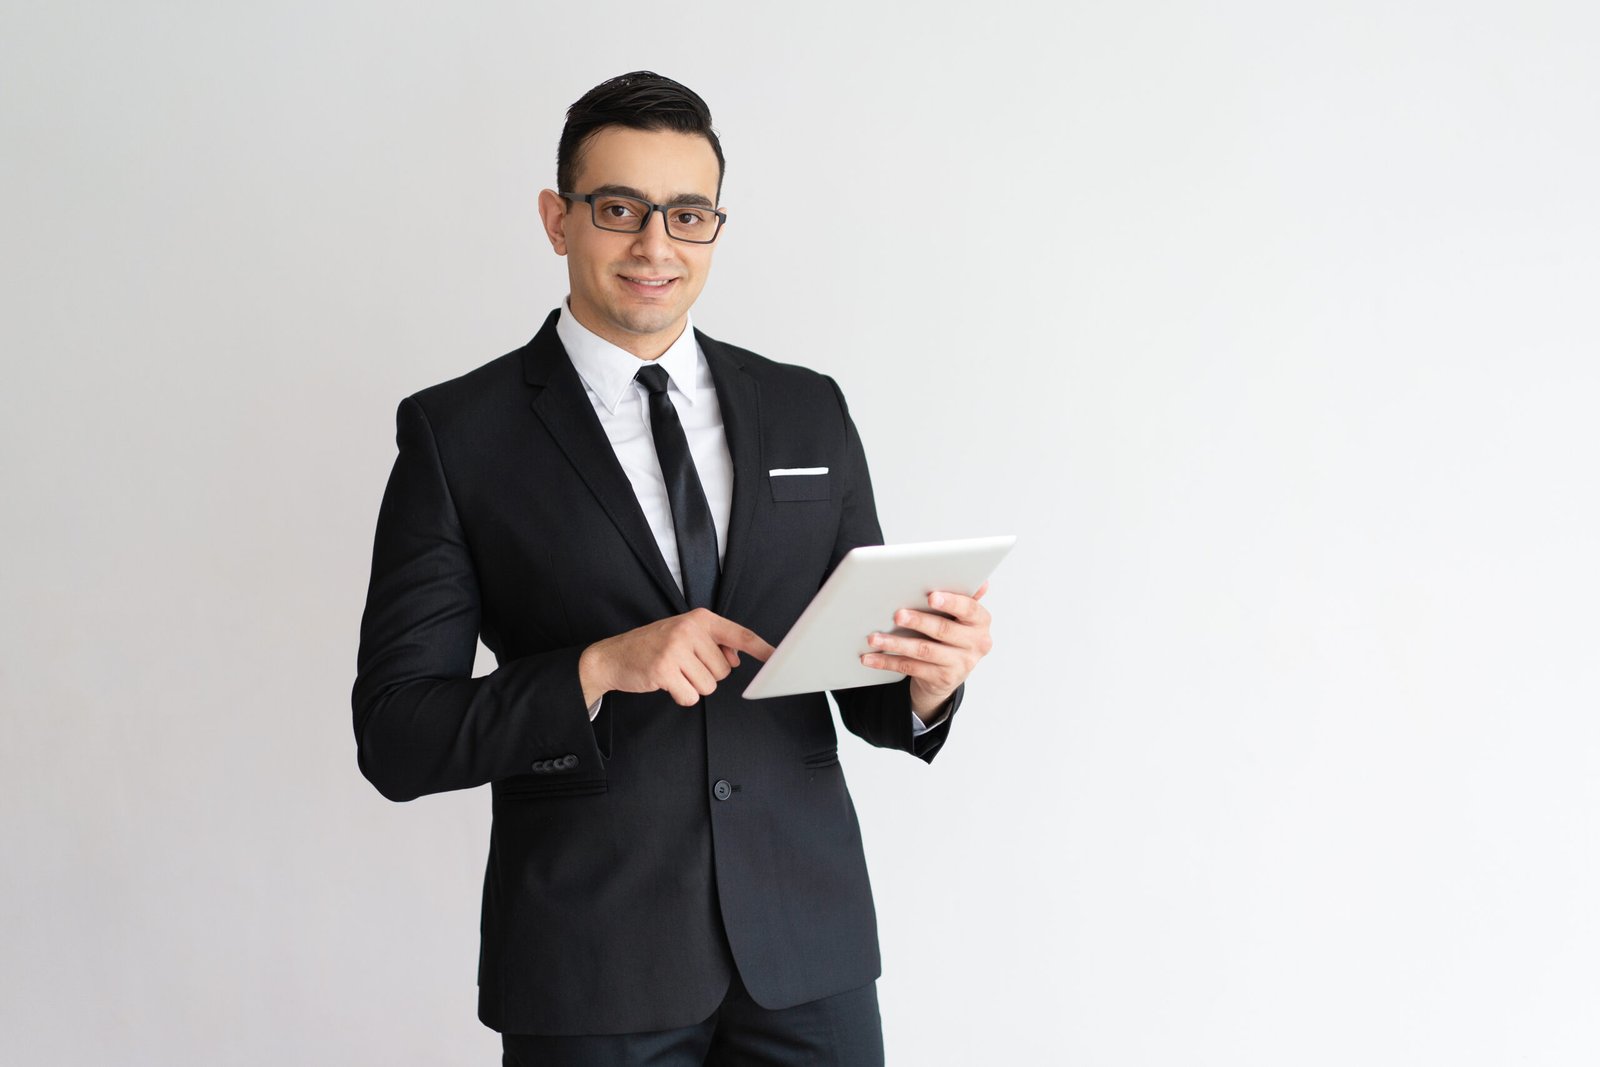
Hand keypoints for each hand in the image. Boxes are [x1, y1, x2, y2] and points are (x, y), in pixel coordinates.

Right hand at [580, 608, 774, 707]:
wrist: (614, 656)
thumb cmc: (654, 646)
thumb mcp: (685, 634)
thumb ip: (713, 643)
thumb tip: (736, 659)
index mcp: (700, 618)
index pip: (740, 634)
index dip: (761, 649)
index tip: (778, 658)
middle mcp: (690, 629)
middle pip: (725, 671)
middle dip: (707, 675)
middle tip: (684, 665)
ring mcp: (676, 648)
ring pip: (709, 686)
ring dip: (693, 686)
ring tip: (674, 672)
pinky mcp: (664, 669)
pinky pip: (691, 696)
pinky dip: (681, 696)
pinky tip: (667, 683)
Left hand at [860, 581, 993, 720]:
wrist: (949, 673)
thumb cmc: (951, 635)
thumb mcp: (960, 616)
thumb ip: (963, 597)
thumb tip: (980, 582)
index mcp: (981, 622)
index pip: (969, 609)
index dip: (951, 602)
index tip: (931, 596)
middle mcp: (976, 644)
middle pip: (943, 630)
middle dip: (918, 621)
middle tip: (897, 615)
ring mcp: (960, 664)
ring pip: (923, 650)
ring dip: (896, 643)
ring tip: (875, 637)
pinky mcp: (942, 679)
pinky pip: (911, 668)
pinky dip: (888, 661)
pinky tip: (871, 657)